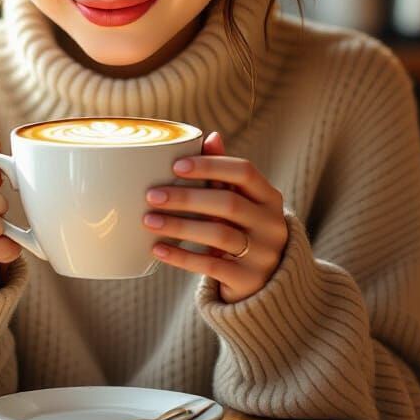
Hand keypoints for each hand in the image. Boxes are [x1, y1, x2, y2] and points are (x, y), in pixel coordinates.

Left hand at [142, 131, 287, 303]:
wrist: (266, 283)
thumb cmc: (244, 230)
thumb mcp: (241, 202)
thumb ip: (225, 173)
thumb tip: (211, 136)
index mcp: (269, 197)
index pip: (244, 171)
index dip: (210, 165)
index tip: (176, 166)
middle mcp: (271, 224)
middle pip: (228, 203)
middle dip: (186, 198)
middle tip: (152, 195)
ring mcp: (263, 254)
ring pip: (218, 235)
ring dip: (179, 226)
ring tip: (148, 221)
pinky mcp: (248, 280)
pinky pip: (211, 266)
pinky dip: (181, 257)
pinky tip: (158, 249)